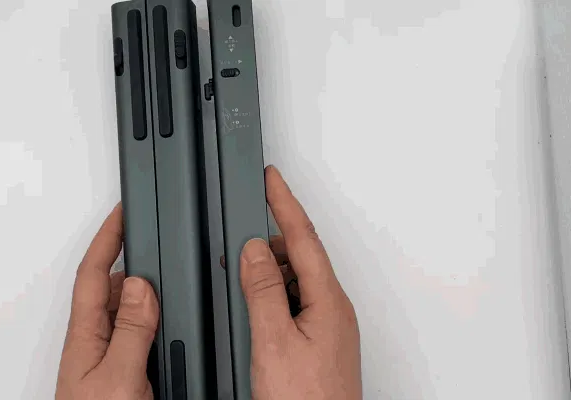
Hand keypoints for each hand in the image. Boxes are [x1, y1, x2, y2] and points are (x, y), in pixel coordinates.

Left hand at [56, 204, 157, 399]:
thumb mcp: (118, 377)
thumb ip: (130, 330)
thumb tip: (141, 286)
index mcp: (86, 336)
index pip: (94, 273)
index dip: (107, 237)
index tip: (123, 212)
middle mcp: (94, 342)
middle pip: (111, 286)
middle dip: (132, 259)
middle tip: (155, 240)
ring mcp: (108, 358)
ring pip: (128, 310)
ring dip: (147, 292)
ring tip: (171, 281)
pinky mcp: (122, 373)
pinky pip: (139, 333)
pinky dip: (154, 318)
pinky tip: (168, 323)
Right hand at [241, 166, 361, 399]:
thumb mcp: (274, 342)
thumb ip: (263, 292)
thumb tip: (252, 252)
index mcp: (328, 301)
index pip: (303, 238)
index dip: (285, 203)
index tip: (271, 178)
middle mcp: (332, 309)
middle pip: (299, 256)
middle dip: (269, 242)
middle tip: (238, 234)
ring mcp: (327, 326)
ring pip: (295, 281)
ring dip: (268, 272)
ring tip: (239, 278)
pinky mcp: (318, 342)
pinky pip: (294, 303)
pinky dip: (272, 295)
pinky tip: (253, 306)